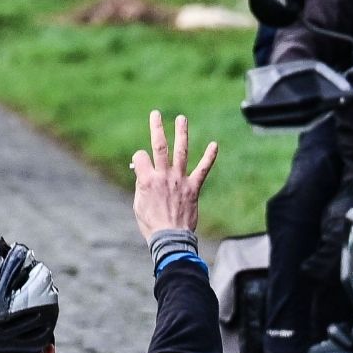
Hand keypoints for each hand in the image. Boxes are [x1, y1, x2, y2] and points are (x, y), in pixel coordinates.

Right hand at [129, 109, 215, 242]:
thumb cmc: (151, 224)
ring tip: (181, 118)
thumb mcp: (138, 204)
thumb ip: (141, 185)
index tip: (139, 164)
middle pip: (159, 146)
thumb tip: (142, 172)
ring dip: (181, 133)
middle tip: (156, 114)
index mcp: (147, 180)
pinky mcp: (193, 188)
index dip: (138, 158)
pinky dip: (209, 157)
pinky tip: (214, 144)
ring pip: (181, 151)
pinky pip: (203, 169)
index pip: (140, 157)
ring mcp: (180, 180)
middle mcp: (163, 176)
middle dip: (156, 128)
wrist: (170, 238)